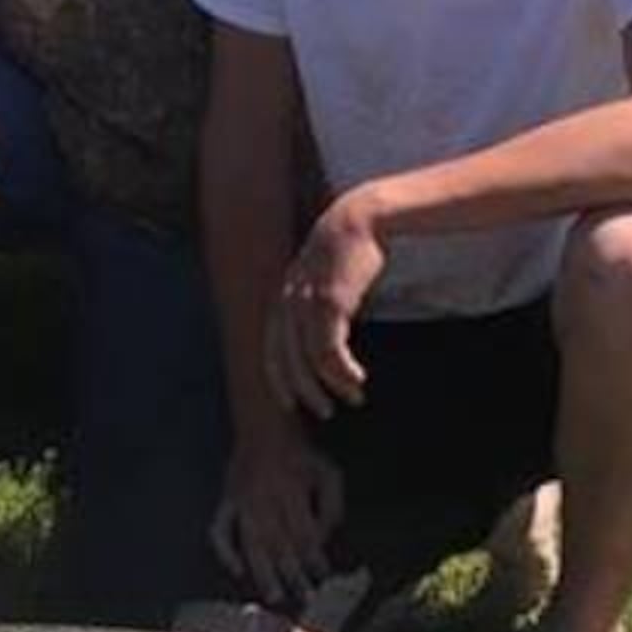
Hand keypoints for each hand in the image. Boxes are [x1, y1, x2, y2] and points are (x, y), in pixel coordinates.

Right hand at [210, 431, 346, 614]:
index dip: (314, 559)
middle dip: (294, 574)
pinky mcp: (226, 500)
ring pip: (252, 544)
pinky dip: (226, 551)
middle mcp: (265, 498)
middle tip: (305, 599)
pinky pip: (219, 530)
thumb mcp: (328, 472)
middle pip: (280, 545)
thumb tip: (324, 541)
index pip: (305, 534)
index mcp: (292, 490)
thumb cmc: (301, 452)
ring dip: (264, 572)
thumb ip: (331, 507)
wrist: (264, 425)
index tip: (323, 579)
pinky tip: (236, 570)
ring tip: (275, 596)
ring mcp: (242, 501)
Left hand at [269, 195, 383, 418]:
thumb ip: (318, 307)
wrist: (360, 218)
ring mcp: (305, 302)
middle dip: (303, 390)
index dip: (279, 378)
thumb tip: (327, 338)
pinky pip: (329, 348)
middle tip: (323, 413)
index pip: (271, 349)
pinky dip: (343, 370)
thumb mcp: (324, 281)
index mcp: (282, 298)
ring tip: (353, 398)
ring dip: (331, 385)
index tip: (290, 404)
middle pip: (286, 360)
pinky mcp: (329, 301)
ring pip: (309, 359)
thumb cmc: (347, 253)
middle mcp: (287, 302)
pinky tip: (358, 379)